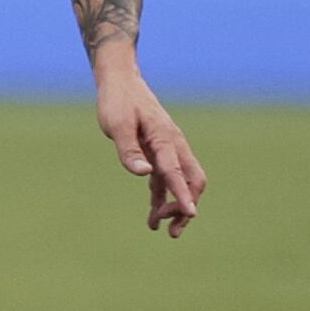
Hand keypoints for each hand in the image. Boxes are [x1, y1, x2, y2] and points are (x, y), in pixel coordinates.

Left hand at [93, 64, 204, 237]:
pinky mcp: (158, 152)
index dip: (183, 195)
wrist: (121, 81)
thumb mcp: (117, 124)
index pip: (176, 172)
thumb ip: (129, 150)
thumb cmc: (118, 101)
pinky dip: (162, 198)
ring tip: (159, 229)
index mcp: (164, 138)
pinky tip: (153, 216)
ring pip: (181, 182)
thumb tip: (143, 174)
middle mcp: (172, 145)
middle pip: (191, 180)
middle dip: (185, 205)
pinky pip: (166, 180)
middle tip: (169, 228)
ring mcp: (167, 149)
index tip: (190, 215)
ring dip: (174, 206)